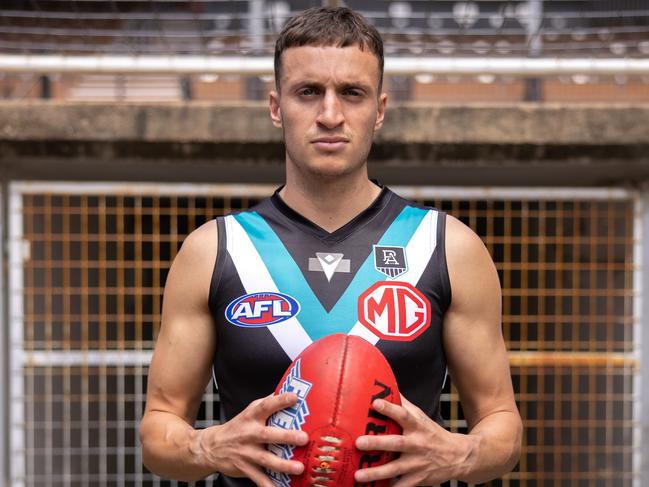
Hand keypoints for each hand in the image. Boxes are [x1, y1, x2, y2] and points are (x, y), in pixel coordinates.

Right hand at [195, 393, 308, 486]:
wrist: (212, 447)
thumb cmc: (238, 426)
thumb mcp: (249, 411)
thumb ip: (267, 403)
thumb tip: (288, 393)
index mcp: (252, 417)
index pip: (266, 406)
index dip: (280, 400)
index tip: (295, 398)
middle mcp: (249, 434)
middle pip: (268, 435)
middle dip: (287, 437)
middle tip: (304, 438)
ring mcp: (247, 453)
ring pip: (266, 460)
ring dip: (283, 465)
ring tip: (299, 468)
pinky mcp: (245, 468)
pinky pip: (259, 479)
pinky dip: (269, 486)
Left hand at [354, 395, 475, 485]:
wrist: (459, 457)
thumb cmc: (433, 434)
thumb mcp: (421, 417)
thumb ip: (404, 405)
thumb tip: (387, 386)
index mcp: (417, 426)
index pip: (403, 415)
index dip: (389, 408)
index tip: (375, 403)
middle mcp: (417, 444)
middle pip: (396, 443)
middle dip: (377, 443)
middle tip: (359, 442)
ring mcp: (417, 464)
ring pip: (395, 469)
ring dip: (375, 472)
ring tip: (358, 474)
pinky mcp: (418, 480)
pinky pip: (401, 486)